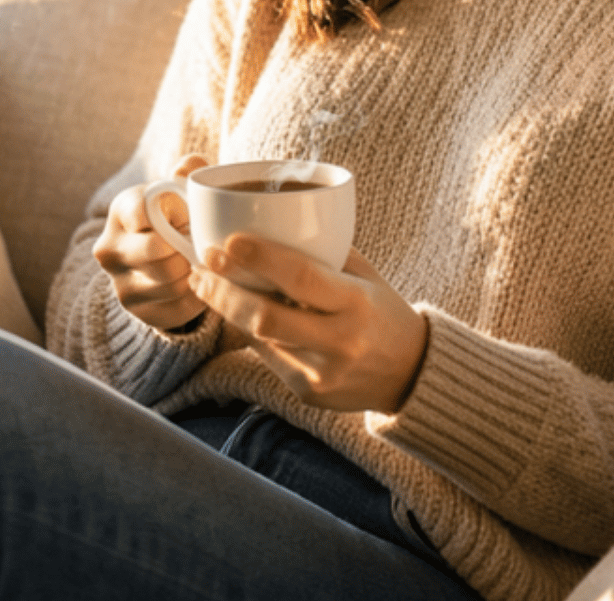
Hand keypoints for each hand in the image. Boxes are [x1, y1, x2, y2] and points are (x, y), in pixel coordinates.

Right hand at [93, 156, 208, 331]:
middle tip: (203, 242)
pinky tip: (200, 281)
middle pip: (160, 254)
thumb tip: (189, 167)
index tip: (186, 215)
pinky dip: (198, 295)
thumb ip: (188, 171)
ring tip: (200, 259)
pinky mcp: (138, 311)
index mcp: (121, 210)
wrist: (161, 254)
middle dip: (188, 248)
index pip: (142, 213)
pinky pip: (180, 307)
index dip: (176, 214)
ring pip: (172, 282)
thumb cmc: (175, 213)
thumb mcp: (179, 188)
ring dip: (195, 272)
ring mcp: (120, 284)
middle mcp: (110, 249)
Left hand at [190, 239, 427, 413]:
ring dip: (227, 308)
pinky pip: (268, 357)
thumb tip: (269, 221)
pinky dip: (250, 331)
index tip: (228, 241)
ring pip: (259, 339)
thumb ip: (324, 254)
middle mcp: (340, 341)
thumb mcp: (364, 275)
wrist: (411, 373)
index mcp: (358, 303)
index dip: (261, 258)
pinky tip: (237, 311)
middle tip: (203, 264)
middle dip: (226, 289)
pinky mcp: (308, 393)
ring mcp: (322, 373)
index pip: (302, 278)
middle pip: (266, 317)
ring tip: (206, 284)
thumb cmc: (381, 311)